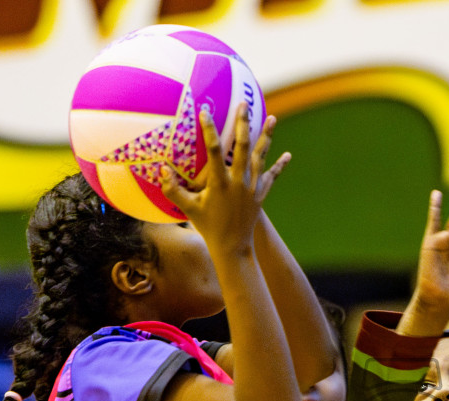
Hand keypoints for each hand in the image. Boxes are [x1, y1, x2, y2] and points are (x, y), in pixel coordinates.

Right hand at [159, 104, 285, 257]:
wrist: (232, 248)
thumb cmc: (207, 227)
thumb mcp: (188, 208)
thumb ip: (172, 189)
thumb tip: (161, 169)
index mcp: (220, 183)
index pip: (215, 151)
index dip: (209, 131)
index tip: (205, 112)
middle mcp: (239, 182)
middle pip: (243, 147)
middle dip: (243, 124)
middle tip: (244, 103)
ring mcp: (253, 188)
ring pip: (262, 157)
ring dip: (267, 137)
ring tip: (272, 118)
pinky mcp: (261, 195)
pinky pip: (271, 176)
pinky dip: (279, 166)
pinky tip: (287, 155)